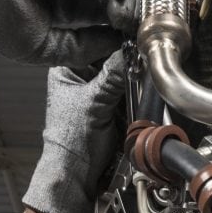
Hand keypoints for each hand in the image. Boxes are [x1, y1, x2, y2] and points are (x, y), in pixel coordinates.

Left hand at [23, 50, 129, 212]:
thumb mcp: (94, 103)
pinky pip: (131, 89)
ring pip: (124, 72)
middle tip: (144, 55)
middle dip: (128, 58)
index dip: (116, 39)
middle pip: (112, 55)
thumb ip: (114, 75)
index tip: (135, 37)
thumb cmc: (72, 143)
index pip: (95, 42)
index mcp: (67, 69)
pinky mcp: (114, 104)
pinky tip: (143, 89)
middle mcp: (82, 75)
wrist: (80, 175)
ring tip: (144, 74)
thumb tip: (133, 50)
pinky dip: (139, 90)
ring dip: (135, 75)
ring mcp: (99, 90)